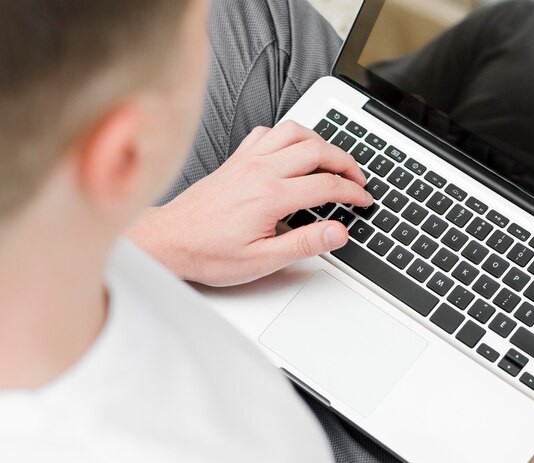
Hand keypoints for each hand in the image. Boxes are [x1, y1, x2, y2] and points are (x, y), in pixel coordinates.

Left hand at [127, 121, 372, 286]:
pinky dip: (287, 135)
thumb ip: (304, 243)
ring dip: (320, 141)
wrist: (169, 240)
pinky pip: (267, 132)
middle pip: (317, 149)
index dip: (353, 192)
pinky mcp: (236, 159)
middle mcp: (260, 170)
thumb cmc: (208, 251)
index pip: (327, 185)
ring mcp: (247, 160)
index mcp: (270, 196)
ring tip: (332, 159)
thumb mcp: (261, 260)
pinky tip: (291, 150)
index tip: (364, 200)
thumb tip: (338, 232)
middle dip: (346, 161)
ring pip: (294, 131)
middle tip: (358, 178)